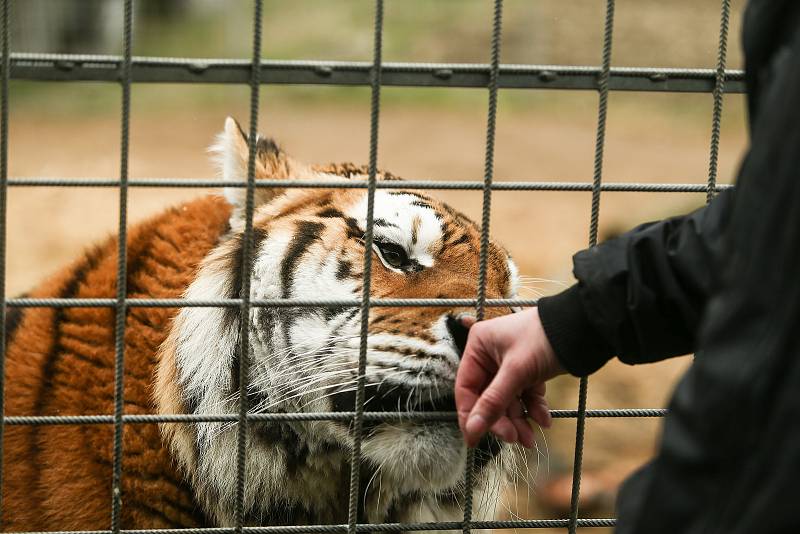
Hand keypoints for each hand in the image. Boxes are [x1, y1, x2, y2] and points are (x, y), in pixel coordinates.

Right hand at [455, 307, 564, 447]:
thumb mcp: (517, 371)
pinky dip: (534, 408)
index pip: (466, 388)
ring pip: (508, 400)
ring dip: (519, 420)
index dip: (470, 416)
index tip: (474, 441)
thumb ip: (493, 402)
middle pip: (488, 398)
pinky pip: (525, 396)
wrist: (583, 327)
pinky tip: (544, 420)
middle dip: (502, 420)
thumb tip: (471, 430)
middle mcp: (490, 355)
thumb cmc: (544, 340)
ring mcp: (509, 365)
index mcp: (478, 347)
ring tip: (530, 439)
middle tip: (513, 438)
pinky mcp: (528, 371)